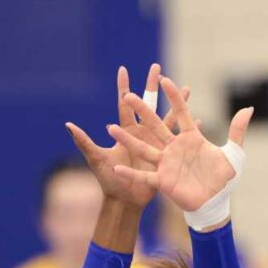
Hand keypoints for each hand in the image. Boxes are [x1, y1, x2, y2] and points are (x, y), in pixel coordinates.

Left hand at [67, 64, 191, 207]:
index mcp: (126, 131)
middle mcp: (142, 133)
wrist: (126, 201)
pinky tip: (198, 120)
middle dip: (152, 85)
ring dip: (177, 103)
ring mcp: (156, 143)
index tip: (123, 69)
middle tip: (157, 67)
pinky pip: (180, 140)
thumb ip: (84, 142)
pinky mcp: (167, 155)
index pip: (124, 105)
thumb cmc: (109, 181)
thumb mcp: (96, 160)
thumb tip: (68, 125)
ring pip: (168, 118)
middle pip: (149, 104)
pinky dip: (189, 130)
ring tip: (186, 88)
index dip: (124, 87)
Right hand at [111, 77, 252, 212]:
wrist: (217, 203)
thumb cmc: (224, 179)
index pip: (181, 112)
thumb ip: (238, 130)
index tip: (165, 79)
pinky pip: (145, 176)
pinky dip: (131, 173)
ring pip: (143, 148)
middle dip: (142, 110)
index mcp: (190, 138)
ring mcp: (167, 164)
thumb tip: (247, 108)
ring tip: (110, 128)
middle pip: (155, 125)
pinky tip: (116, 168)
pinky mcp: (163, 181)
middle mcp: (174, 148)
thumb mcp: (234, 154)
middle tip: (128, 94)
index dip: (174, 97)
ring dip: (127, 139)